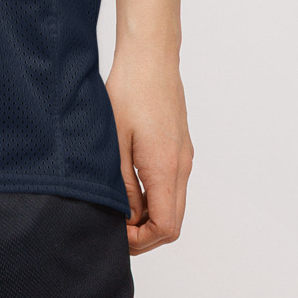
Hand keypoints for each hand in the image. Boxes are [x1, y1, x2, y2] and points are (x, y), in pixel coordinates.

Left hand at [106, 37, 191, 254]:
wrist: (151, 57)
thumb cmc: (128, 92)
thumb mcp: (114, 141)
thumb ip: (121, 184)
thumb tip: (127, 218)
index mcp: (165, 168)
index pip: (165, 227)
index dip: (141, 240)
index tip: (115, 232)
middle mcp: (181, 166)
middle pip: (173, 222)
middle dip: (145, 234)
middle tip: (114, 225)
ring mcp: (183, 157)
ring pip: (173, 205)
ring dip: (149, 216)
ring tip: (117, 207)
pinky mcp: (179, 147)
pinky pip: (172, 185)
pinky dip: (154, 197)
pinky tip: (128, 186)